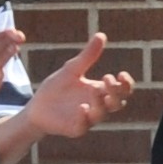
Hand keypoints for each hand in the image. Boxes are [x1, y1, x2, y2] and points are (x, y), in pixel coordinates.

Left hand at [18, 30, 135, 141]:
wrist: (36, 107)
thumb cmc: (56, 89)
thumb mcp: (72, 69)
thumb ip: (87, 56)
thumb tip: (101, 35)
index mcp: (99, 91)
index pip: (122, 91)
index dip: (126, 84)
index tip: (121, 74)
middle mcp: (97, 106)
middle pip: (117, 103)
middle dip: (116, 92)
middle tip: (106, 77)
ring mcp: (87, 119)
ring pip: (102, 114)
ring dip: (100, 102)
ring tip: (93, 89)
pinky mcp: (74, 128)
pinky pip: (84, 126)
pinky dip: (84, 117)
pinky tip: (81, 106)